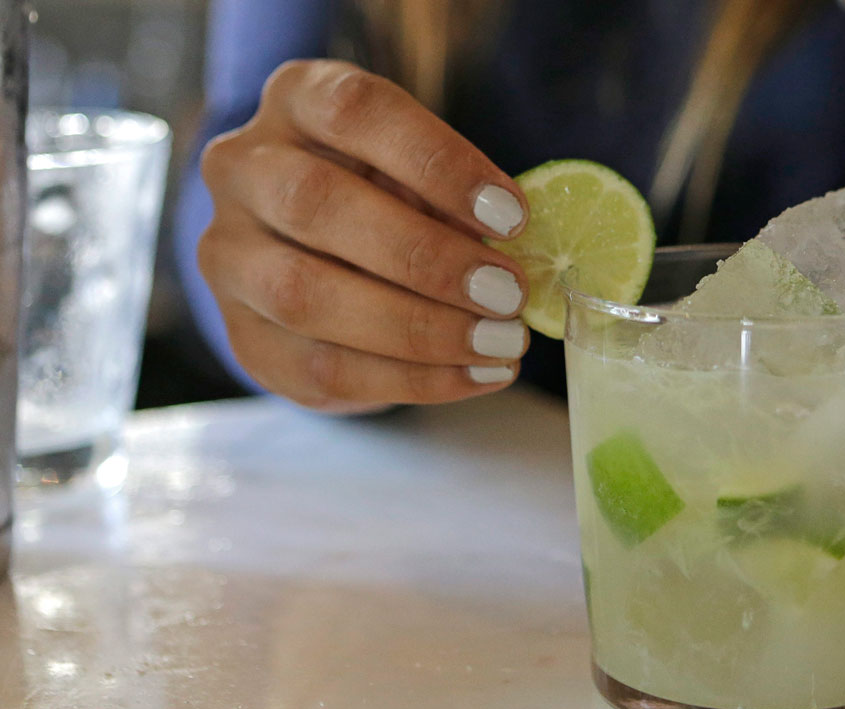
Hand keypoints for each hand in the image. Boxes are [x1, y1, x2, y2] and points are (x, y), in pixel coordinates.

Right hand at [199, 60, 530, 412]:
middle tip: (508, 293)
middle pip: (316, 203)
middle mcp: (243, 168)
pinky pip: (320, 367)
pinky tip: (473, 376)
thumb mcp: (424, 177)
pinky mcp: (244, 336)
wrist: (322, 260)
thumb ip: (457, 201)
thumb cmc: (393, 198)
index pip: (356, 111)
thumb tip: (524, 252)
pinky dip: (410, 379)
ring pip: (305, 295)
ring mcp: (228, 255)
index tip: (511, 216)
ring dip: (418, 329)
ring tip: (499, 342)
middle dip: (427, 257)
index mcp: (298, 99)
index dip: (438, 163)